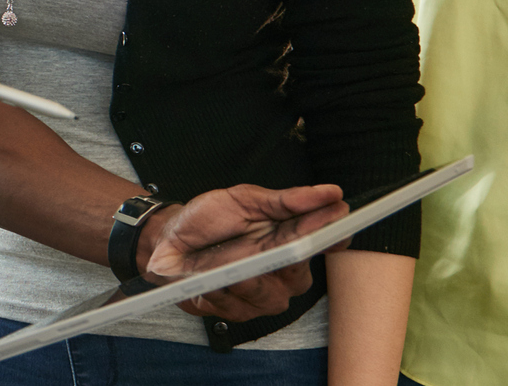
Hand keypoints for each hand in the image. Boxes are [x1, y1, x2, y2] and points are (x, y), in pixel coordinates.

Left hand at [143, 183, 348, 321]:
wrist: (170, 240)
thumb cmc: (209, 220)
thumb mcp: (244, 199)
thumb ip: (286, 200)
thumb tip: (328, 193)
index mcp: (292, 240)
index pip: (326, 241)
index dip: (333, 233)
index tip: (337, 219)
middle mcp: (285, 273)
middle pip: (299, 272)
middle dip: (281, 257)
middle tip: (268, 243)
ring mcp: (264, 296)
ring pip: (268, 294)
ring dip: (245, 275)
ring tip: (227, 260)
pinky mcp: (239, 313)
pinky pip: (236, 306)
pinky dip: (220, 289)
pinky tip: (209, 277)